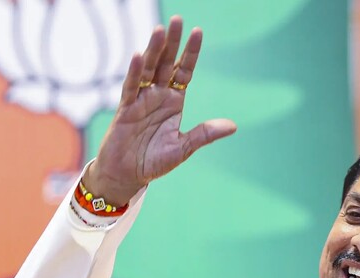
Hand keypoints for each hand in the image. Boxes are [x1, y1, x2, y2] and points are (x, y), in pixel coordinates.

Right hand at [84, 16, 236, 205]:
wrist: (128, 175)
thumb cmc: (154, 161)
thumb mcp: (184, 147)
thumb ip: (204, 134)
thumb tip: (233, 126)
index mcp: (174, 102)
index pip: (184, 72)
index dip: (190, 53)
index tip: (198, 32)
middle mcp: (158, 96)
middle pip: (166, 64)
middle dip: (172, 43)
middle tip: (178, 20)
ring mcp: (141, 101)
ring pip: (149, 70)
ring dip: (154, 51)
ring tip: (161, 30)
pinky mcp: (126, 110)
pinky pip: (131, 88)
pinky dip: (135, 73)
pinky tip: (140, 56)